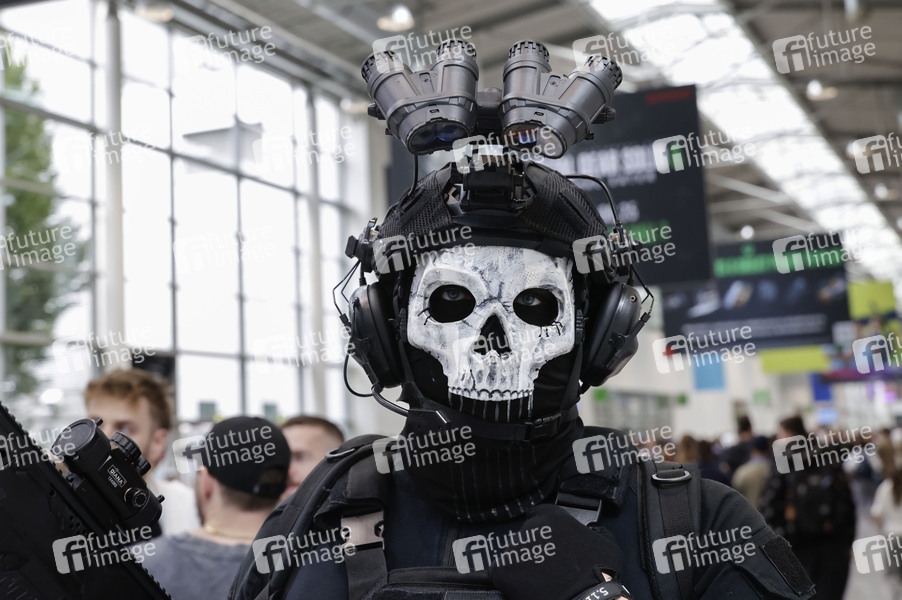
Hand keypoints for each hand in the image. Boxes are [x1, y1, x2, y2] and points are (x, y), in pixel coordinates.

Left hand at [487, 504, 631, 599]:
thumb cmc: (600, 573)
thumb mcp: (606, 543)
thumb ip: (594, 531)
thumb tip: (592, 530)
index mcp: (552, 516)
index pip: (538, 514)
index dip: (542, 530)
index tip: (547, 543)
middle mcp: (530, 527)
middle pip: (525, 536)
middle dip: (533, 549)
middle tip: (546, 568)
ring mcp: (514, 549)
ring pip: (512, 555)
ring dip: (521, 566)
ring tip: (538, 581)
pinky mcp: (502, 570)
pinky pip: (499, 573)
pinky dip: (509, 581)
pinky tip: (525, 589)